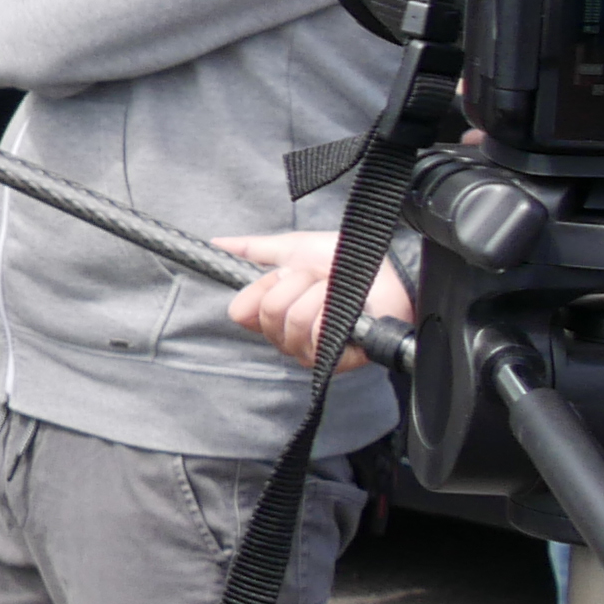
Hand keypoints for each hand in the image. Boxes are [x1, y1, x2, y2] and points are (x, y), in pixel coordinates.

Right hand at [216, 232, 408, 369]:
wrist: (387, 268)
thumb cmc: (344, 259)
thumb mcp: (291, 248)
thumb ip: (252, 249)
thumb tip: (216, 243)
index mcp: (271, 314)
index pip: (241, 312)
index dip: (260, 288)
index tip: (280, 273)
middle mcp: (286, 337)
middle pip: (267, 314)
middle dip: (294, 284)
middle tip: (315, 278)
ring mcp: (310, 351)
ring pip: (293, 323)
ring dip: (317, 295)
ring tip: (335, 290)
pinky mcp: (336, 361)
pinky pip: (319, 337)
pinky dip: (333, 313)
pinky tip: (347, 309)